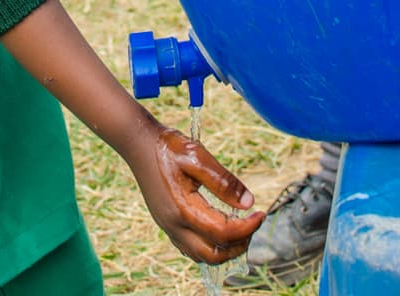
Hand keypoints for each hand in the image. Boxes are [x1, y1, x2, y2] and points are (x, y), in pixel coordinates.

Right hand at [123, 120, 264, 264]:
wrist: (139, 143)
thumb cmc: (169, 146)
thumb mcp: (199, 156)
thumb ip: (224, 182)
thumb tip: (248, 203)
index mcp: (183, 209)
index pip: (223, 233)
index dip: (247, 228)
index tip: (261, 213)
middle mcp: (174, 224)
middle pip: (213, 255)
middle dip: (239, 245)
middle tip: (252, 224)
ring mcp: (168, 226)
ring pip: (201, 256)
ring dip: (225, 248)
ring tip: (240, 228)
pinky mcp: (166, 223)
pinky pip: (191, 247)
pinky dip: (210, 246)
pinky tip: (220, 228)